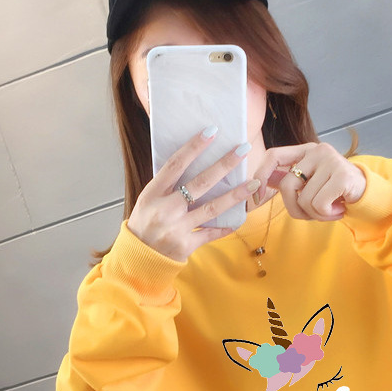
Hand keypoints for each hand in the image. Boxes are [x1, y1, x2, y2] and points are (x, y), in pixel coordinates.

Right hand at [127, 129, 260, 261]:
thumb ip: (167, 185)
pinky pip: (211, 233)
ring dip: (234, 195)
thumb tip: (191, 162)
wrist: (138, 259)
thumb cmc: (144, 224)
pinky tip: (240, 218)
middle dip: (224, 165)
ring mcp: (176, 228)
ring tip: (253, 183)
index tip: (211, 132)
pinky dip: (225, 227)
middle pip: (200, 183)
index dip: (194, 147)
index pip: (176, 165)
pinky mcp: (186, 246)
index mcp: (153, 193)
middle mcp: (165, 209)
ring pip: (211, 209)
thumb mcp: (147, 200)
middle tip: (243, 149)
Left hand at [254, 142, 365, 220]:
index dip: (261, 175)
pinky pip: (320, 204)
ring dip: (315, 214)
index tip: (258, 195)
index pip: (274, 155)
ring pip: (305, 199)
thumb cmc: (333, 191)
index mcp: (305, 151)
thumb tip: (258, 183)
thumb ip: (287, 180)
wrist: (365, 194)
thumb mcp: (309, 183)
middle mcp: (317, 151)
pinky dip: (326, 214)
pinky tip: (338, 209)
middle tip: (310, 214)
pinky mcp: (342, 175)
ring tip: (329, 209)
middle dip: (295, 208)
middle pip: (287, 186)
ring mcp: (331, 161)